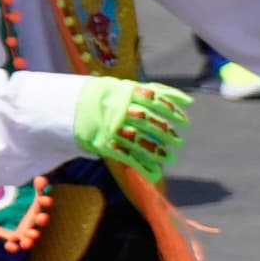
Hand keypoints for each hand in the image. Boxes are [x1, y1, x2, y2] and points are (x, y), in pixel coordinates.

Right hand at [71, 78, 189, 180]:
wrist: (71, 105)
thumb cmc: (109, 96)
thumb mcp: (129, 87)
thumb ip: (157, 91)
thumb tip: (189, 100)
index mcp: (127, 92)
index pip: (156, 101)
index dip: (172, 111)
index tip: (185, 121)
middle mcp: (120, 109)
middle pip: (150, 123)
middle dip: (167, 134)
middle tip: (178, 142)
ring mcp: (111, 127)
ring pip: (139, 141)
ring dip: (156, 152)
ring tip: (169, 158)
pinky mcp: (103, 143)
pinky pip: (126, 155)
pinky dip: (141, 165)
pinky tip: (153, 173)